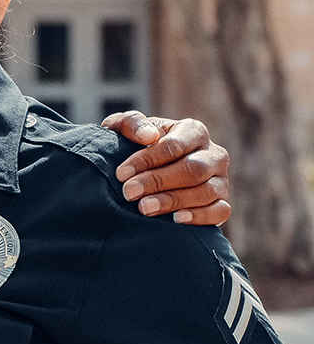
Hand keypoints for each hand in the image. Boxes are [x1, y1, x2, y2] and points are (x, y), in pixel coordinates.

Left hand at [103, 111, 230, 226]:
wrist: (142, 173)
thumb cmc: (133, 146)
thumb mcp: (124, 128)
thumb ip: (131, 123)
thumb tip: (148, 135)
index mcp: (193, 131)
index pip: (173, 146)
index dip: (147, 160)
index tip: (121, 174)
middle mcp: (214, 154)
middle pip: (193, 169)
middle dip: (158, 182)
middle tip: (129, 192)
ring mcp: (222, 180)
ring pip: (206, 191)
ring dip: (173, 201)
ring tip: (144, 208)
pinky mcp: (223, 204)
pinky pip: (219, 212)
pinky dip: (199, 216)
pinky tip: (176, 219)